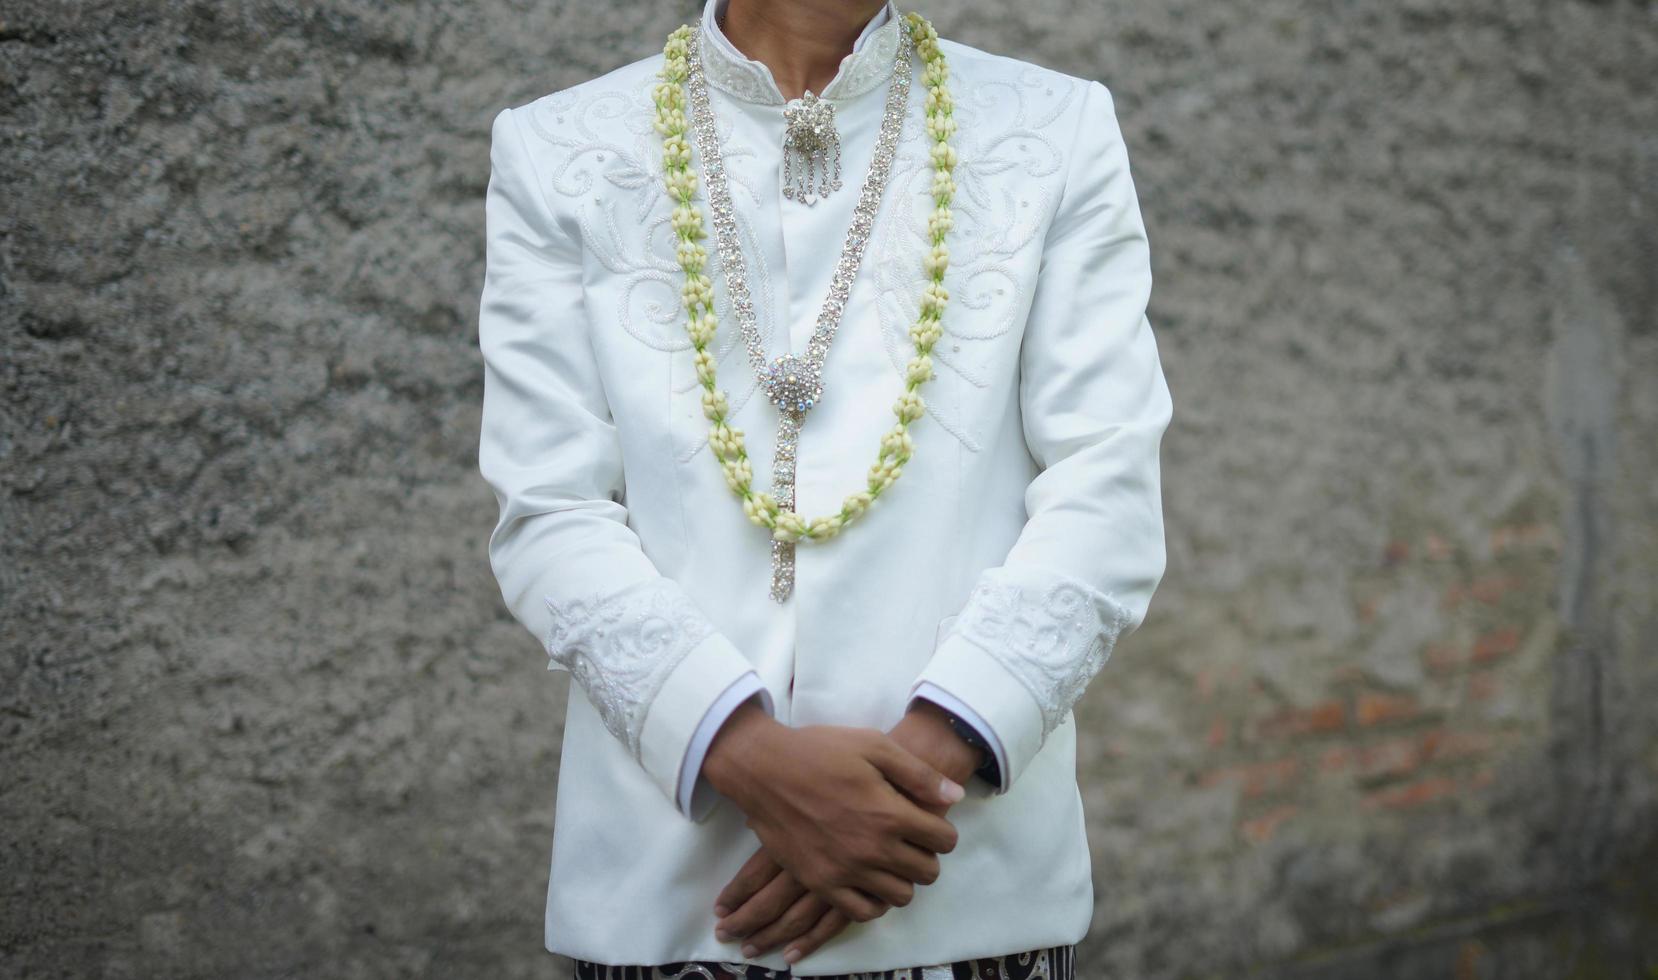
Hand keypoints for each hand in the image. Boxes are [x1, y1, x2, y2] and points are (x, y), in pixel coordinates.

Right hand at [703, 700, 963, 923]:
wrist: (763, 769)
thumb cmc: (820, 751)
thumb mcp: (874, 746)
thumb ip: (918, 774)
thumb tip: (955, 795)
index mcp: (890, 814)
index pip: (944, 840)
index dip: (944, 831)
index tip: (931, 824)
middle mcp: (873, 849)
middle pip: (927, 872)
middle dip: (928, 856)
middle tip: (913, 842)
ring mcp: (846, 870)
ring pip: (899, 896)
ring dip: (903, 879)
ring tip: (892, 861)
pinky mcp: (821, 882)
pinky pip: (862, 912)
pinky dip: (874, 901)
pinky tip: (870, 881)